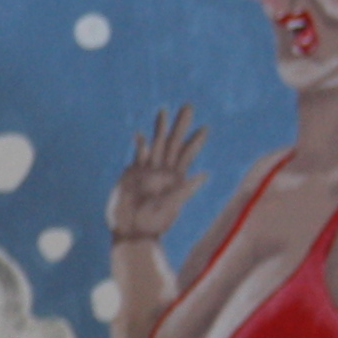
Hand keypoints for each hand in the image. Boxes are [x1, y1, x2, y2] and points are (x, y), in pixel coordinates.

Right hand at [110, 107, 203, 244]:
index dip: (196, 141)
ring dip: (160, 128)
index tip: (205, 127)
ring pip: (156, 144)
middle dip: (180, 125)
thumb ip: (185, 190)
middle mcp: (163, 172)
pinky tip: (140, 135)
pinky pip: (138, 156)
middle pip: (173, 142)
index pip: (187, 154)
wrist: (132, 231)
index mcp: (175, 178)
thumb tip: (205, 175)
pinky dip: (140, 145)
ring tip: (164, 111)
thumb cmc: (153, 222)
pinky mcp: (132, 175)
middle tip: (189, 106)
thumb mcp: (172, 205)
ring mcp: (147, 172)